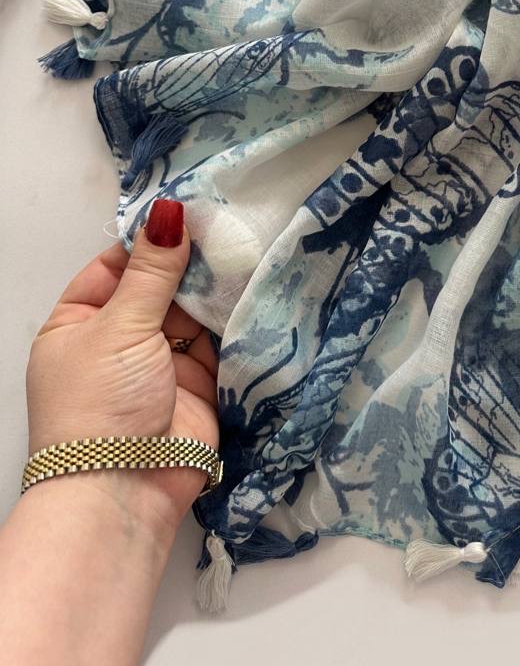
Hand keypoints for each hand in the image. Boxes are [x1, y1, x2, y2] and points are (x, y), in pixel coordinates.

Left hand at [26, 199, 218, 536]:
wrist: (126, 490)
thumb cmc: (101, 404)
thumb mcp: (119, 327)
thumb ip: (152, 270)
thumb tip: (168, 212)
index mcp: (79, 323)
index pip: (116, 265)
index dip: (151, 240)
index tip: (192, 210)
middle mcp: (120, 339)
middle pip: (160, 285)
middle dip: (192, 262)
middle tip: (233, 224)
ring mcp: (161, 361)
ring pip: (194, 312)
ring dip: (217, 289)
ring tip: (251, 248)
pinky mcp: (200, 382)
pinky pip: (220, 341)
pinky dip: (237, 320)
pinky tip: (260, 287)